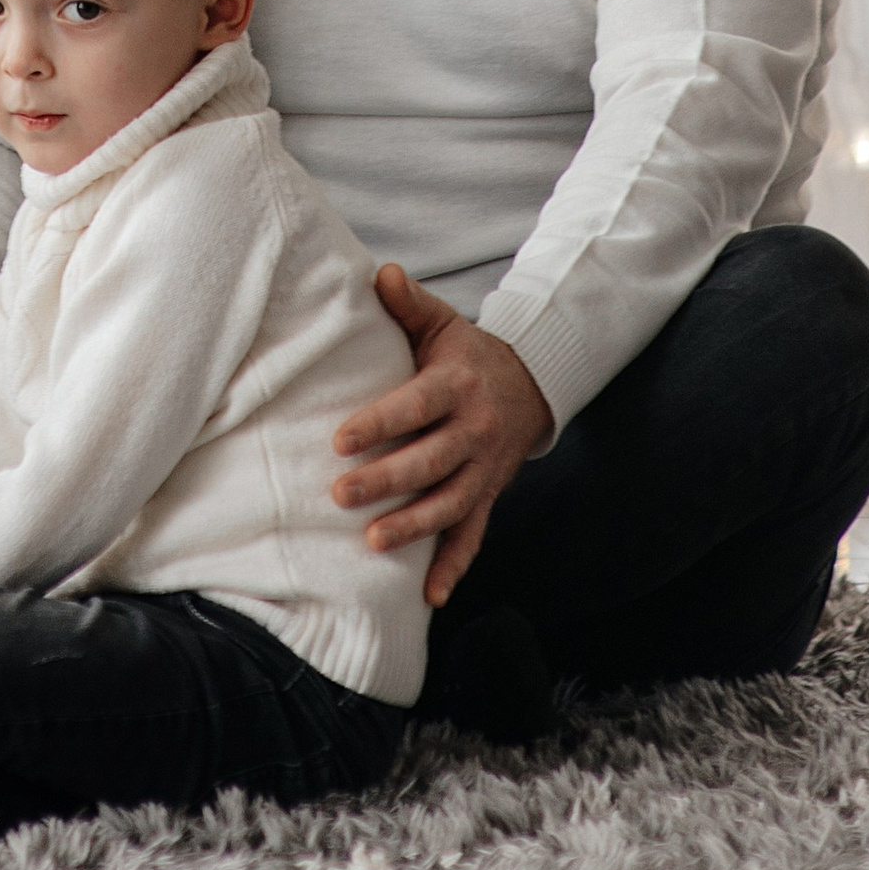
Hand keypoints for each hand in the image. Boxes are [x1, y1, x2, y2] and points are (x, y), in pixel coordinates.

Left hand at [331, 270, 550, 604]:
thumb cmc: (466, 353)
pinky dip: (453, 567)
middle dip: (386, 480)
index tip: (340, 438)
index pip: (416, 406)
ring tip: (373, 540)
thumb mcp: (442, 322)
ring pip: (450, 504)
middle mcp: (474, 430)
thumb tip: (379, 273)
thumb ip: (409, 302)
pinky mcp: (488, 496)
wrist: (529, 385)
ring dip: (414, 526)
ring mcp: (484, 468)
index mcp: (457, 385)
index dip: (380, 422)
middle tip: (340, 494)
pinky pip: (473, 536)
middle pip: (430, 460)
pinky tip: (428, 596)